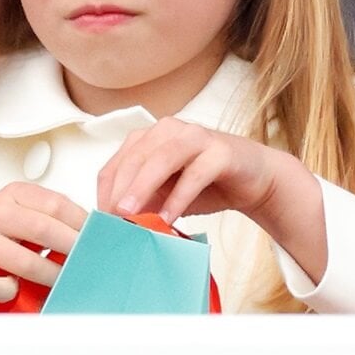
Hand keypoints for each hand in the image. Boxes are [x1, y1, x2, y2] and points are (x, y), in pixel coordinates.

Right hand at [0, 182, 87, 312]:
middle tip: (88, 263)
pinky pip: (0, 287)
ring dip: (50, 277)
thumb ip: (43, 222)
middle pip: (43, 229)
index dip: (81, 222)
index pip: (54, 202)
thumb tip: (88, 235)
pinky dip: (12, 292)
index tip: (98, 238)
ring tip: (60, 283)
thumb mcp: (11, 220)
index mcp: (8, 196)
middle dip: (72, 249)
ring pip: (25, 262)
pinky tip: (12, 289)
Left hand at [97, 117, 292, 225]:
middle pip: (135, 158)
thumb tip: (115, 224)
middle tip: (110, 218)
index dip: (106, 191)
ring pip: (161, 159)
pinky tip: (168, 217)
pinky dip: (178, 197)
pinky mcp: (220, 150)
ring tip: (130, 215)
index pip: (117, 162)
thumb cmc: (205, 185)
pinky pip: (195, 173)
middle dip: (120, 190)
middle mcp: (168, 130)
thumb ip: (143, 202)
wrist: (253, 179)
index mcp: (149, 137)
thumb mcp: (165, 196)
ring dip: (142, 188)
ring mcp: (195, 136)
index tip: (100, 219)